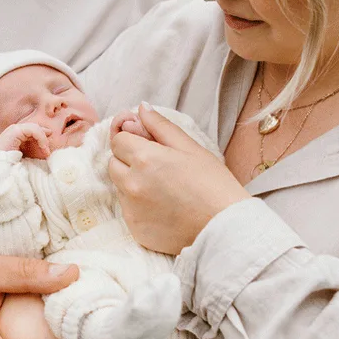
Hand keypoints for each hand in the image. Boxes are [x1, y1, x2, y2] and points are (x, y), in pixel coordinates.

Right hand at [0, 122, 51, 159]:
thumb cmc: (9, 170)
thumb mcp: (25, 161)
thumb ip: (32, 155)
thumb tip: (47, 155)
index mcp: (15, 139)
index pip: (32, 133)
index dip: (42, 139)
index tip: (47, 151)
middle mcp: (14, 133)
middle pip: (34, 128)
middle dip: (44, 136)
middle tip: (48, 149)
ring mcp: (13, 131)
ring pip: (34, 127)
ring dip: (43, 139)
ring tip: (46, 151)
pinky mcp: (14, 131)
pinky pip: (33, 129)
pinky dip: (40, 137)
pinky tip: (43, 147)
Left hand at [109, 103, 250, 254]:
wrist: (225, 228)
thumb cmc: (213, 184)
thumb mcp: (190, 148)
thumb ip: (160, 126)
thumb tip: (140, 108)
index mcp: (145, 159)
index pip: (118, 140)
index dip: (133, 140)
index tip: (150, 147)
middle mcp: (131, 184)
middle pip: (113, 163)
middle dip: (129, 161)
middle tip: (158, 169)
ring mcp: (131, 209)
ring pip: (119, 187)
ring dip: (133, 184)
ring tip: (163, 190)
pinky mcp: (135, 229)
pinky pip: (128, 211)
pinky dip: (139, 207)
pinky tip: (164, 208)